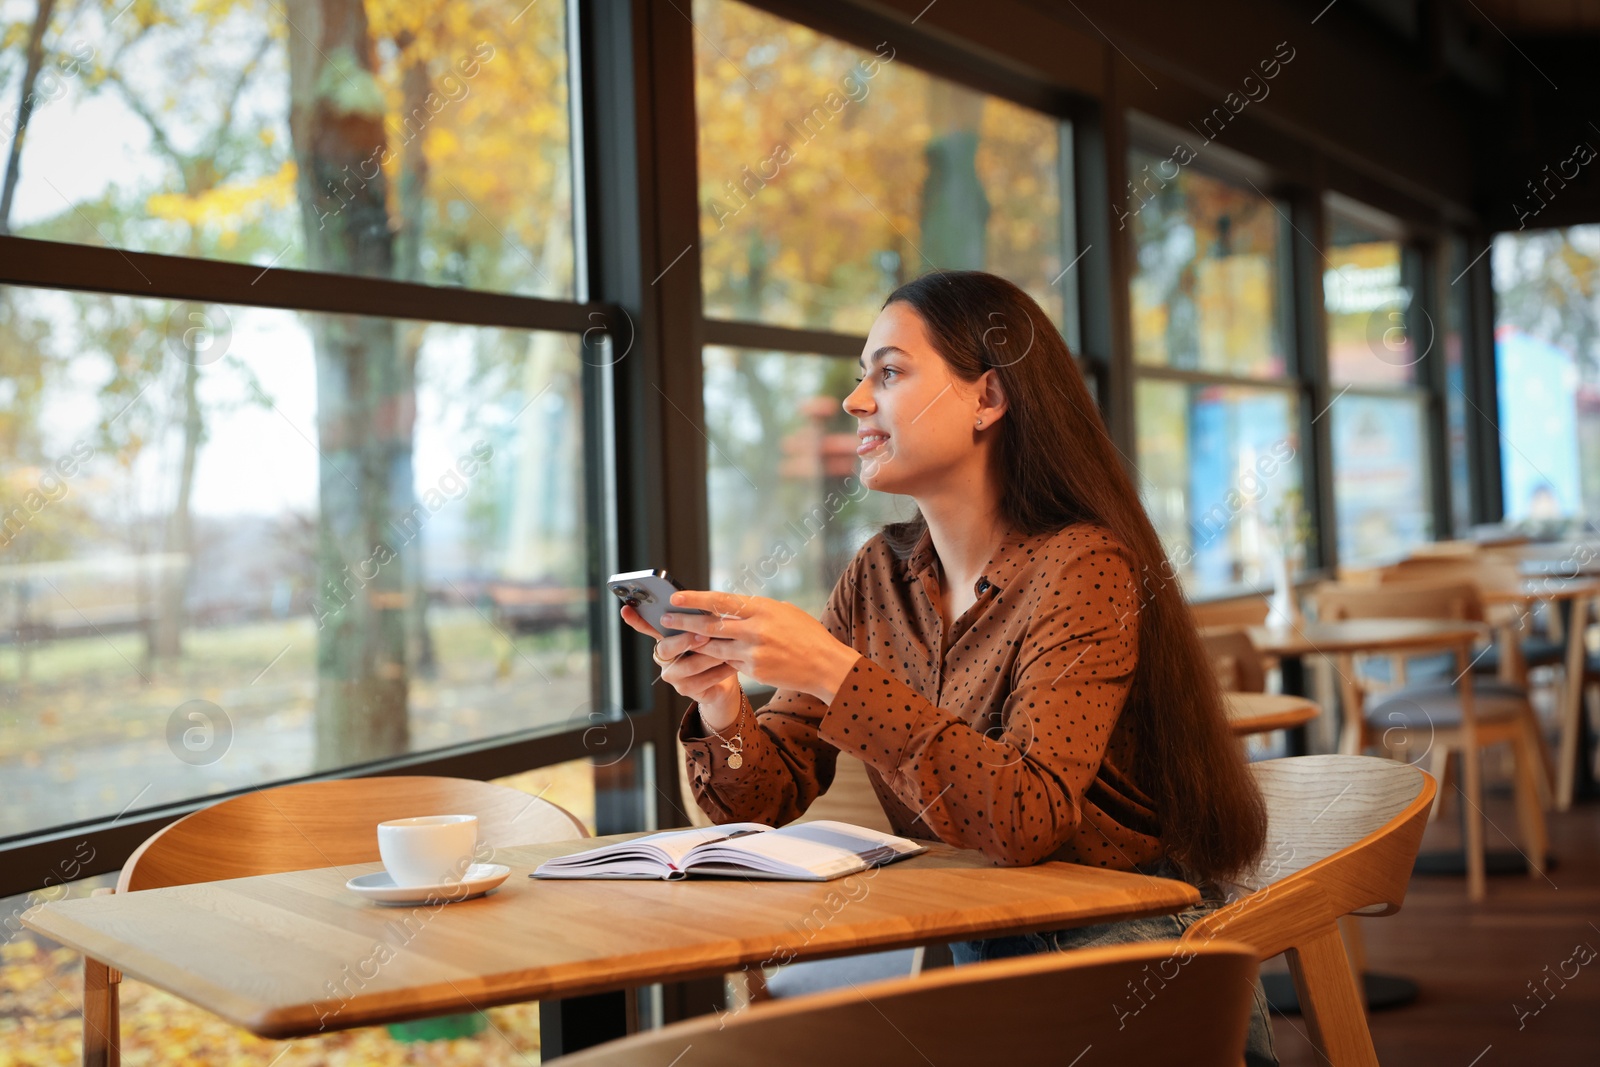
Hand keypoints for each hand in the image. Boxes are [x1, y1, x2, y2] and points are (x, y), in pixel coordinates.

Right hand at [619, 604, 741, 727]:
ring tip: (727, 650)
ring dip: (709, 657)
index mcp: (666, 636)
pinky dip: (719, 672)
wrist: (727, 677)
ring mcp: (672, 674)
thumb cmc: (716, 646)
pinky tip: (732, 664)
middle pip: (665, 649)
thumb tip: (703, 605)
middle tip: (703, 636)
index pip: (646, 626)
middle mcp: (664, 656)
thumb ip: (700, 619)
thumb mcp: (710, 629)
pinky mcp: (684, 690)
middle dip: (685, 642)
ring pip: (687, 666)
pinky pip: (701, 681)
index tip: (626, 609)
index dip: (635, 620)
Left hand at [658, 590, 859, 703]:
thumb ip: (758, 610)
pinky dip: (719, 659)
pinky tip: (706, 657)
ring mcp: (753, 652)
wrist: (826, 666)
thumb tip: (735, 607)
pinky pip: (730, 664)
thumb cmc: (807, 634)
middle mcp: (755, 629)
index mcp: (762, 609)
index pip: (721, 601)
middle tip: (666, 619)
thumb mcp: (784, 612)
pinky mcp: (754, 671)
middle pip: (710, 626)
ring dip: (695, 644)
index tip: (676, 597)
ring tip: (678, 640)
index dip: (696, 599)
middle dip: (684, 622)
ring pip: (714, 647)